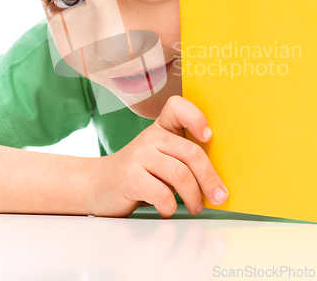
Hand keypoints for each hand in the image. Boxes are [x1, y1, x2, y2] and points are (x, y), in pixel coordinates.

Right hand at [88, 95, 228, 217]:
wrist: (97, 184)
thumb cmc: (137, 173)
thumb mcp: (159, 156)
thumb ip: (181, 158)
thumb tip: (216, 180)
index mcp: (160, 129)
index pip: (177, 107)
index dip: (195, 117)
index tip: (208, 136)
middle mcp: (150, 137)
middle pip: (191, 152)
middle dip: (210, 178)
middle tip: (219, 196)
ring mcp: (139, 155)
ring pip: (181, 175)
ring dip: (194, 197)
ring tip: (195, 207)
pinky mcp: (130, 177)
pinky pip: (162, 194)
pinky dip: (171, 207)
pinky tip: (167, 210)